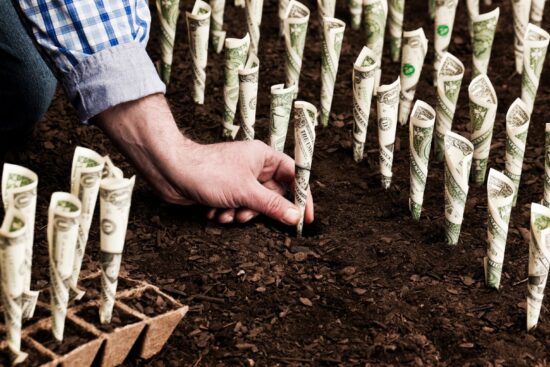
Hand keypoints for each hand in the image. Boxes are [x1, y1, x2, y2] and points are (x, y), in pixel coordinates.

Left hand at [173, 140, 313, 224]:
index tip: (306, 217)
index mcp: (264, 157)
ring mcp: (239, 178)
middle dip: (260, 210)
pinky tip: (214, 212)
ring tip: (227, 213)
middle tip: (249, 216)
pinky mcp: (225, 190)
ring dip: (242, 214)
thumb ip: (273, 206)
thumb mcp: (245, 192)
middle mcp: (254, 166)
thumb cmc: (208, 172)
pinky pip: (238, 206)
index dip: (302, 196)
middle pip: (273, 194)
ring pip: (254, 204)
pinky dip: (229, 213)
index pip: (294, 175)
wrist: (171, 172)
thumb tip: (295, 217)